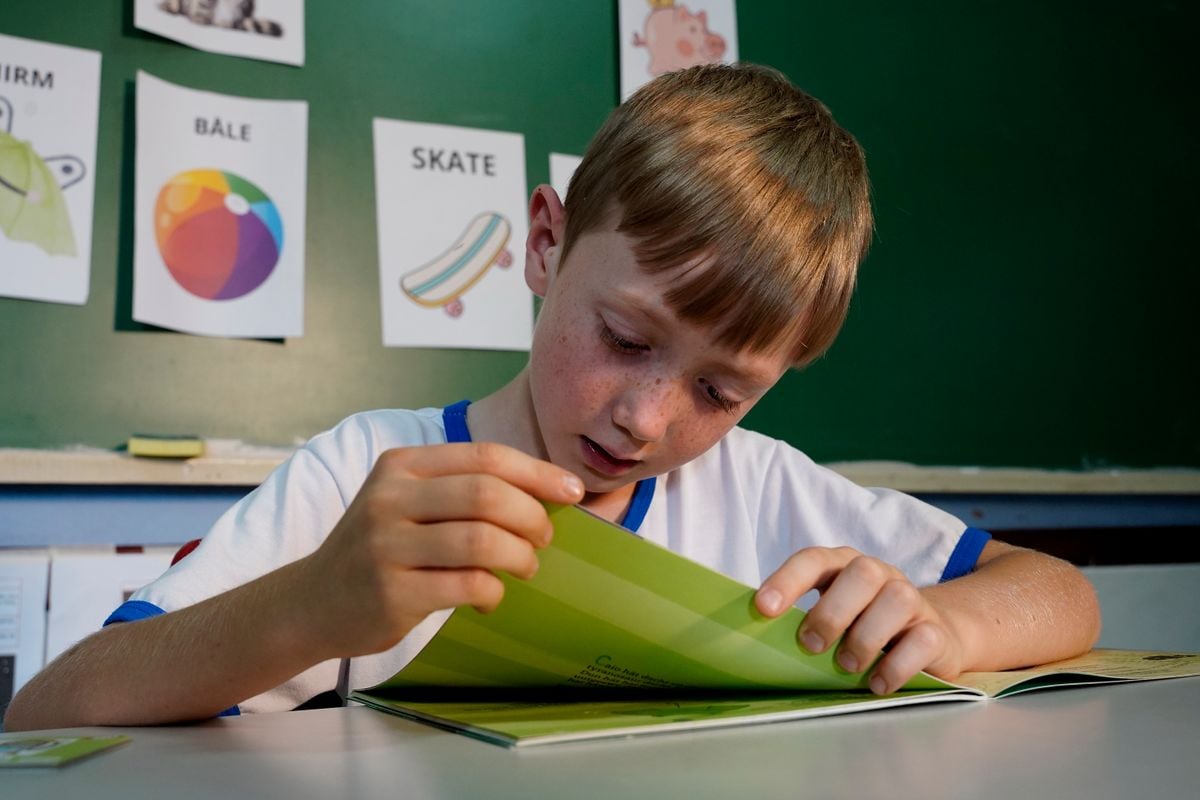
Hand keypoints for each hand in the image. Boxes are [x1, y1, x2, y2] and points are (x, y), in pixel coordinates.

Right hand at [297, 442, 584, 658]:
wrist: (311, 602)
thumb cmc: (379, 548)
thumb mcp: (405, 499)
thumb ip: (460, 488)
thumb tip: (545, 492)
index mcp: (401, 465)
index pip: (485, 456)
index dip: (537, 472)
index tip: (571, 491)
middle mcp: (389, 498)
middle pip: (487, 494)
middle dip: (532, 517)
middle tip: (544, 538)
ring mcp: (387, 546)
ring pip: (482, 541)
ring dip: (520, 556)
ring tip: (525, 567)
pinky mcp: (392, 592)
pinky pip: (468, 585)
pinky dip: (493, 591)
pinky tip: (489, 596)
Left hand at [754, 547, 966, 693]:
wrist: (933, 636)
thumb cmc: (864, 625)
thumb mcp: (833, 616)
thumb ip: (802, 619)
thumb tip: (754, 640)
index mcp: (843, 566)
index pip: (814, 560)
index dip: (787, 580)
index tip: (762, 608)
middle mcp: (880, 574)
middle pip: (862, 573)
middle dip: (832, 611)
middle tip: (811, 645)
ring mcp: (912, 600)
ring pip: (896, 600)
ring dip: (865, 637)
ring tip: (846, 666)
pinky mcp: (936, 632)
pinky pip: (922, 640)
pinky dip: (896, 665)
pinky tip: (877, 683)